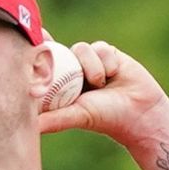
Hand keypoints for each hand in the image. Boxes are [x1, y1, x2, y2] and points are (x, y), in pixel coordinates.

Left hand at [38, 41, 168, 151]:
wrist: (140, 111)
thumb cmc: (106, 118)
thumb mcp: (77, 116)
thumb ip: (55, 119)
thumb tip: (31, 128)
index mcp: (61, 85)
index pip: (45, 66)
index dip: (35, 54)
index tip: (28, 48)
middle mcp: (73, 71)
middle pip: (59, 50)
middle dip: (53, 46)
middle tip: (46, 42)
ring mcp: (90, 61)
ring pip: (81, 49)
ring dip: (91, 66)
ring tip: (100, 84)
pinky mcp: (108, 53)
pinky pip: (100, 48)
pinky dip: (107, 62)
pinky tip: (115, 75)